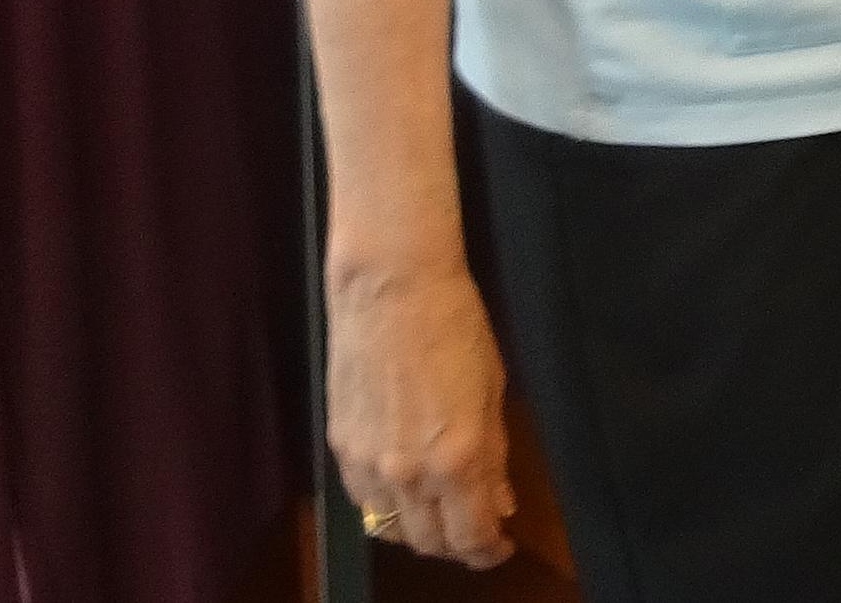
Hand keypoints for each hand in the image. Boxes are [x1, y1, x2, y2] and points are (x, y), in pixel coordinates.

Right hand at [325, 258, 515, 569]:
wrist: (391, 289)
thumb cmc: (457, 328)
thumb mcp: (493, 391)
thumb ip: (494, 456)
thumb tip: (501, 502)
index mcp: (456, 458)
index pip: (470, 536)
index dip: (488, 551)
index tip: (501, 546)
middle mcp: (407, 473)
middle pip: (429, 542)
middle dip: (457, 546)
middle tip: (476, 530)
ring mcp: (367, 464)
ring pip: (390, 527)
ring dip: (420, 530)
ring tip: (442, 513)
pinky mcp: (339, 447)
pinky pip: (363, 499)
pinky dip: (386, 505)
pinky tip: (405, 488)